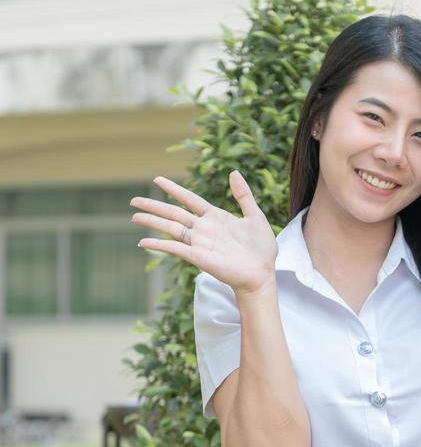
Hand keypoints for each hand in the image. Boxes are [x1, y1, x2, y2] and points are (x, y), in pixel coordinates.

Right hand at [131, 171, 277, 293]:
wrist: (262, 274)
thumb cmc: (262, 250)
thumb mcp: (255, 216)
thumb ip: (243, 195)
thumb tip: (233, 172)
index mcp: (216, 217)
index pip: (189, 199)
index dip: (174, 189)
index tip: (157, 179)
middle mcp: (204, 229)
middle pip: (173, 212)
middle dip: (153, 205)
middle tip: (133, 200)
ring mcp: (199, 243)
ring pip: (170, 227)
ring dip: (151, 221)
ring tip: (133, 215)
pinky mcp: (198, 257)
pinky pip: (174, 248)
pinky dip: (158, 245)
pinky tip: (142, 242)